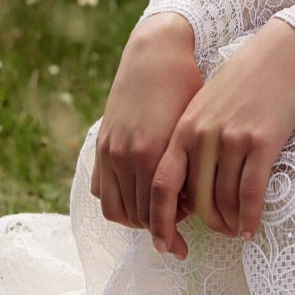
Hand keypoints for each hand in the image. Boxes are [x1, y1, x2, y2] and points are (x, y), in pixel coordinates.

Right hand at [90, 12, 202, 244]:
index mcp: (152, 153)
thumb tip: (190, 206)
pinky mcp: (101, 144)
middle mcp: (126, 155)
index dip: (173, 231)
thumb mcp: (193, 127)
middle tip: (177, 233)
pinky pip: (101, 191)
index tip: (187, 242)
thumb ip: (188, 167)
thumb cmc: (186, 87)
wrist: (156, 52)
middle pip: (138, 215)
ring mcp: (110, 150)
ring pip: (116, 209)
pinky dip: (118, 203)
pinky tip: (139, 199)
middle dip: (158, 229)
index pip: (159, 212)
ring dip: (137, 219)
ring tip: (159, 218)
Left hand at [148, 19, 294, 260]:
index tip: (163, 244)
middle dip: (206, 225)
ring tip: (237, 231)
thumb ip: (191, 140)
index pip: (162, 184)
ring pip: (224, 200)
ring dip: (230, 223)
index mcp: (184, 128)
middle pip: (196, 199)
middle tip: (219, 234)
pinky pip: (251, 192)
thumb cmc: (245, 80)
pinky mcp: (263, 141)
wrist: (283, 51)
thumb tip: (186, 188)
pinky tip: (252, 228)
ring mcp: (233, 139)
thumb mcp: (206, 105)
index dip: (159, 220)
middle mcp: (204, 136)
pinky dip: (250, 217)